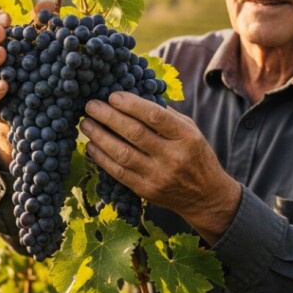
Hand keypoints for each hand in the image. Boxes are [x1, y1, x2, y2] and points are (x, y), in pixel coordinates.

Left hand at [80, 92, 241, 243]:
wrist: (206, 197)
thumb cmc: (195, 155)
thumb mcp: (190, 130)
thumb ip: (165, 114)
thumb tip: (134, 95)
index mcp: (186, 137)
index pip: (155, 116)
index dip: (131, 104)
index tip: (112, 95)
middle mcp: (173, 157)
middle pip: (135, 133)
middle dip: (108, 117)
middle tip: (91, 106)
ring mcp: (159, 176)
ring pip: (122, 154)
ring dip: (100, 136)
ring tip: (86, 123)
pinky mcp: (146, 191)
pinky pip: (118, 173)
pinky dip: (101, 158)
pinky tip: (91, 145)